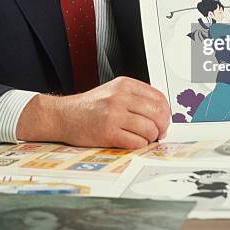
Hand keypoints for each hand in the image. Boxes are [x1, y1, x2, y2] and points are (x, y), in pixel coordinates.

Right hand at [16, 76, 170, 148]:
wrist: (64, 116)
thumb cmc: (90, 107)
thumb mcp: (114, 91)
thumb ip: (136, 98)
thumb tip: (162, 113)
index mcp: (124, 84)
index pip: (159, 97)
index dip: (166, 112)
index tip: (163, 120)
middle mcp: (120, 96)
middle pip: (158, 113)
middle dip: (162, 126)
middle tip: (159, 133)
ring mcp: (113, 114)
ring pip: (149, 129)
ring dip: (150, 138)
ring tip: (142, 137)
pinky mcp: (107, 132)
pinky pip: (136, 142)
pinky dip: (139, 145)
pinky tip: (132, 141)